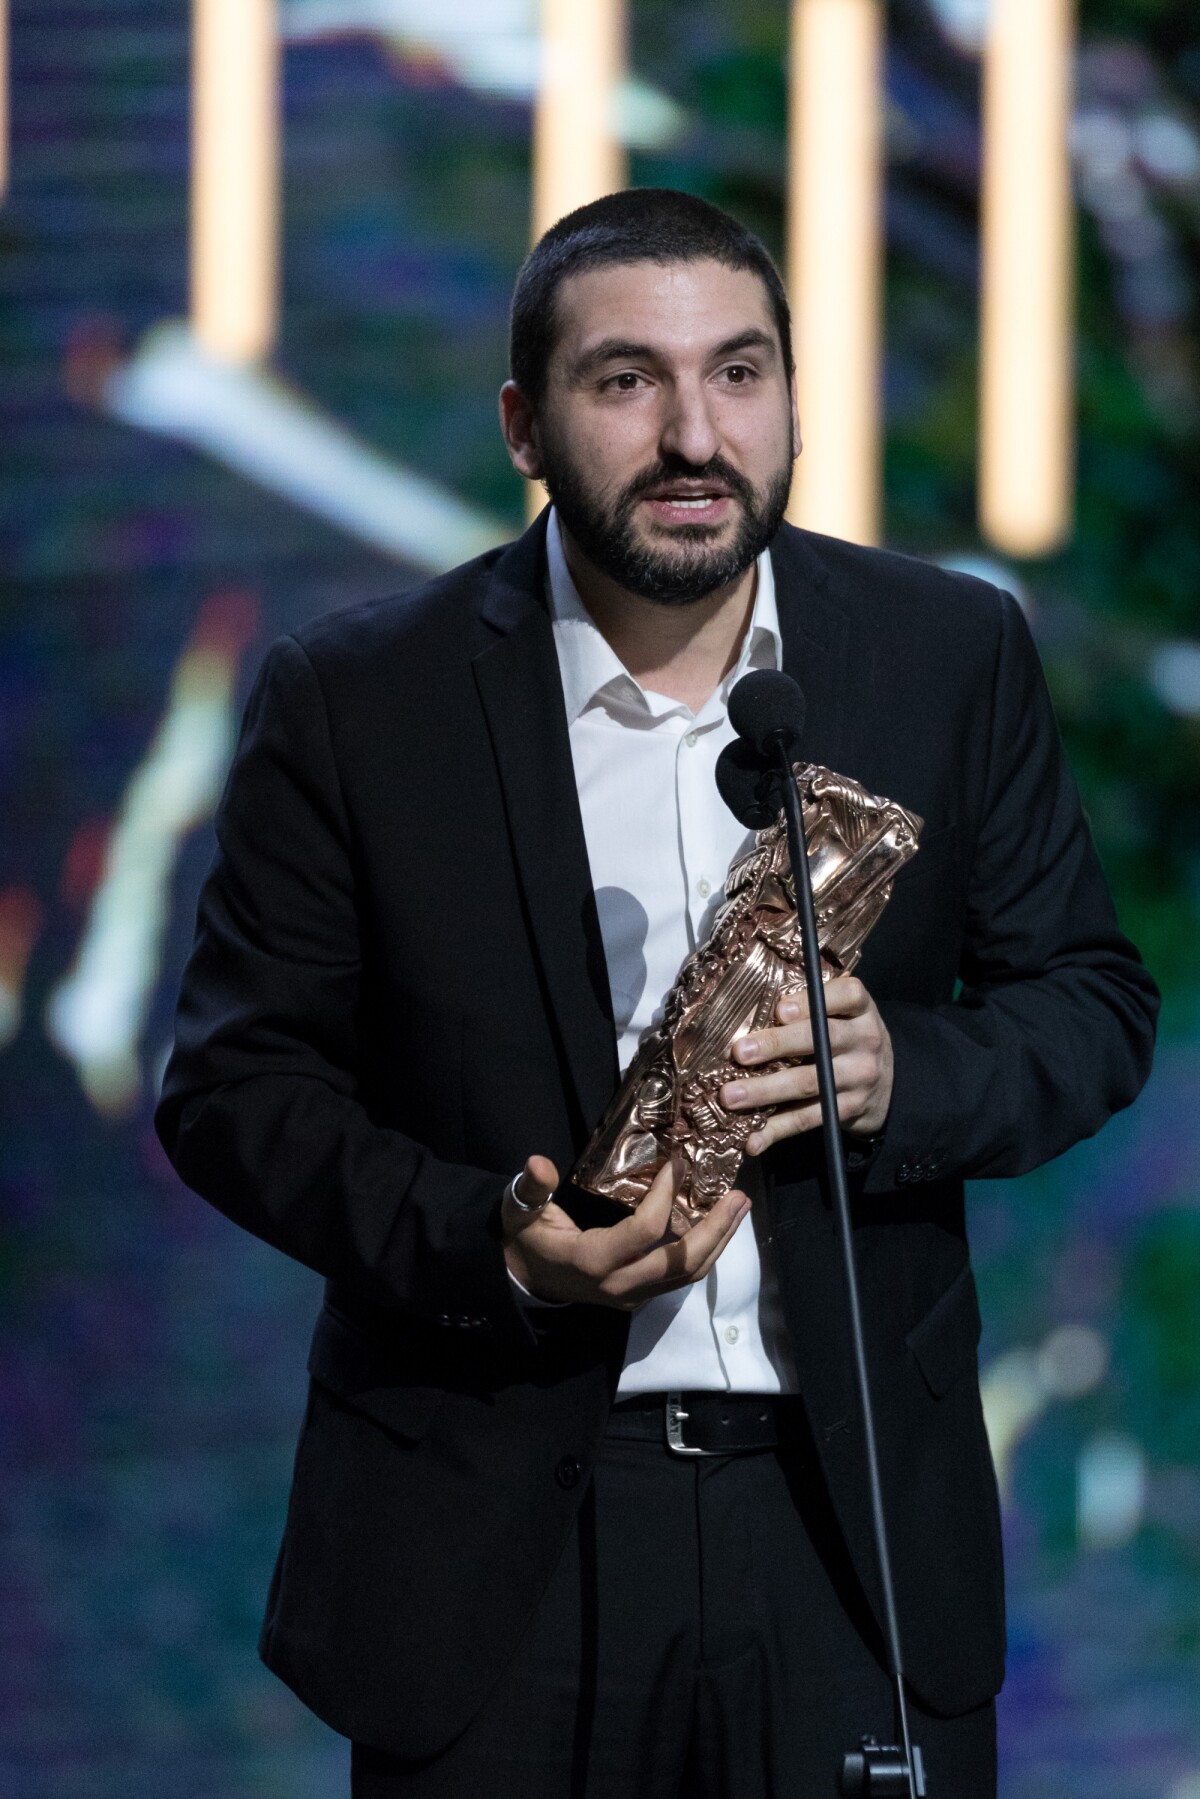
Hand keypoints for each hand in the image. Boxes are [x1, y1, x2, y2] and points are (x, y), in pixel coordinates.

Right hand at [502, 1155, 749, 1310]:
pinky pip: (681, 1277)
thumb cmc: (527, 1240)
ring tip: (739, 1208)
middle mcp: (621, 1285)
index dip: (664, 1197)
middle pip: (682, 1262)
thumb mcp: (520, 1211)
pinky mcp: (641, 1295)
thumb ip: (532, 1188)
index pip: (644, 1232)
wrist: (526, 1282)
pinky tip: (717, 1224)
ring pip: (689, 1274)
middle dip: (715, 1228)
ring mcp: (634, 1295)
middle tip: (738, 1194)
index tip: (677, 1164)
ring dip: (719, 1241)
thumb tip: (538, 1162)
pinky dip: (705, 1250)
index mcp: (593, 1261)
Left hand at [720, 975, 892, 1152]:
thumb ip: (811, 1005)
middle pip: (820, 1040)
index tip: (780, 1009)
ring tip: (731, 1096)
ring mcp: (858, 1078)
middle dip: (776, 1045)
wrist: (888, 1083)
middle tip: (739, 1052)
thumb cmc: (848, 1036)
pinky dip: (776, 1129)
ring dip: (765, 1091)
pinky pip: (807, 1119)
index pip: (847, 996)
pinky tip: (752, 1138)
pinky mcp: (846, 1111)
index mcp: (861, 1010)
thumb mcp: (843, 1013)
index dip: (812, 1002)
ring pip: (808, 1083)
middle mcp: (864, 1041)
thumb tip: (752, 1005)